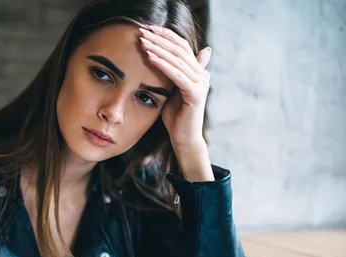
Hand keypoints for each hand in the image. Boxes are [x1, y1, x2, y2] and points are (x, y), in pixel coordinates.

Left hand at [139, 26, 211, 147]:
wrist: (183, 138)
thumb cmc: (175, 116)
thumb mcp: (171, 90)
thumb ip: (171, 74)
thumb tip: (168, 62)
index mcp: (198, 71)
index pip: (182, 46)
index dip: (166, 35)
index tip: (148, 29)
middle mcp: (202, 75)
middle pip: (180, 50)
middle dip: (160, 39)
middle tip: (142, 32)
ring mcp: (201, 84)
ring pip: (177, 60)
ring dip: (158, 49)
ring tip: (143, 42)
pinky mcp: (196, 93)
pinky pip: (177, 75)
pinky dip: (163, 65)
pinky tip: (149, 58)